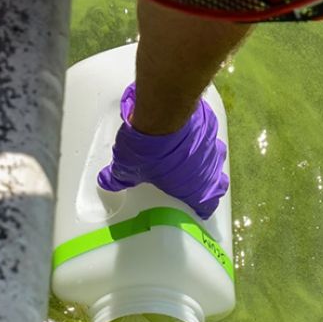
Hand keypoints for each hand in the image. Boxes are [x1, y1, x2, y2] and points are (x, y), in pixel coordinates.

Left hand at [97, 84, 228, 219]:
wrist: (162, 114)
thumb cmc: (149, 153)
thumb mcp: (127, 168)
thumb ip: (119, 178)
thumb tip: (106, 182)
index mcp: (195, 188)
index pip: (207, 205)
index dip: (201, 207)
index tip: (193, 206)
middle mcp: (210, 169)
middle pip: (217, 181)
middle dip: (207, 180)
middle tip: (190, 178)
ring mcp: (212, 145)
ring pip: (214, 155)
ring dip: (203, 156)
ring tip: (186, 152)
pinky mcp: (210, 123)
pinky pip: (208, 133)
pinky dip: (199, 135)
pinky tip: (185, 131)